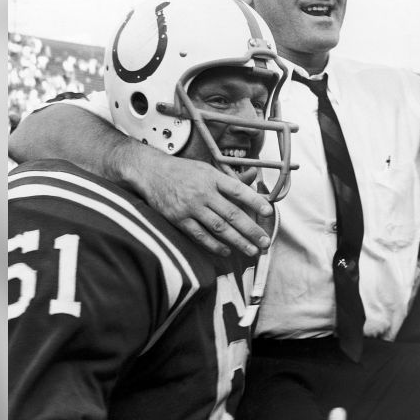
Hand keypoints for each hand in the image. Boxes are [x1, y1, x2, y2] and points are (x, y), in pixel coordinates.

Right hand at [132, 151, 273, 256]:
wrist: (151, 172)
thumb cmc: (182, 171)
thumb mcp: (206, 168)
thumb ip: (229, 178)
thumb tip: (253, 177)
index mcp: (212, 177)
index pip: (238, 190)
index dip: (254, 201)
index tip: (269, 212)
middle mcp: (203, 192)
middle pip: (232, 214)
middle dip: (251, 229)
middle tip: (265, 241)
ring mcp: (191, 207)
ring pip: (219, 227)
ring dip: (238, 241)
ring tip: (252, 250)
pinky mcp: (179, 219)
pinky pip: (200, 235)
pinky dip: (214, 245)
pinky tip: (226, 251)